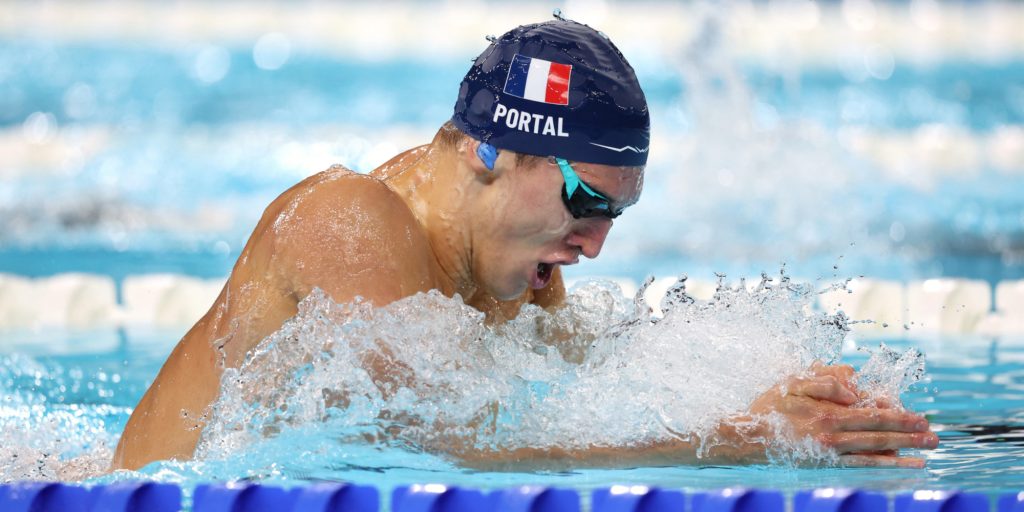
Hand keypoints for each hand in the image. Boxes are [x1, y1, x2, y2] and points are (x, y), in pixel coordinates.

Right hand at [745, 369, 937, 467]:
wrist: (747, 437)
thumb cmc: (769, 407)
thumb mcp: (793, 382)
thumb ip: (825, 379)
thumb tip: (855, 388)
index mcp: (828, 410)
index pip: (870, 410)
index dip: (896, 413)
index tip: (918, 415)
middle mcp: (834, 432)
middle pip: (879, 431)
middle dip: (909, 432)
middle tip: (934, 434)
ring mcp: (832, 450)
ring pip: (876, 448)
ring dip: (905, 449)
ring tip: (927, 450)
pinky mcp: (827, 462)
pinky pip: (862, 465)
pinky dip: (886, 464)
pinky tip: (904, 465)